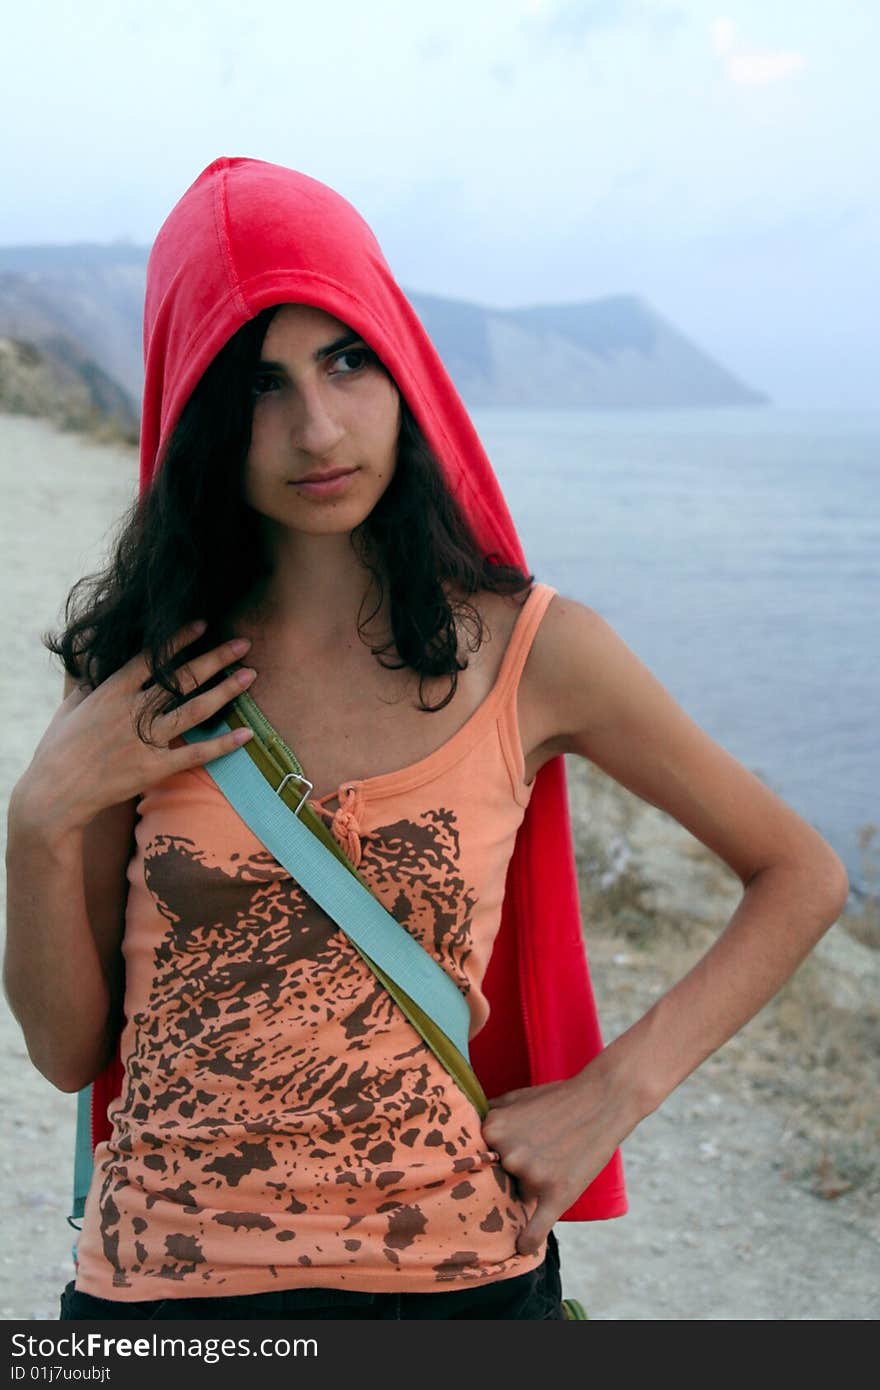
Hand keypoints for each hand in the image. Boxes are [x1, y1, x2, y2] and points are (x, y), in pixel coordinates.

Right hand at [18, 621, 256, 835]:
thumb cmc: (57, 749)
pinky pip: (194, 754)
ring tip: (250, 675)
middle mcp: (132, 711)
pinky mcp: (153, 768)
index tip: (202, 625)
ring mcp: (144, 740)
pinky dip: (222, 745)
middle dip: (215, 658)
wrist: (54, 794)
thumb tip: (101, 667)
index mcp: (111, 691)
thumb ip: (91, 684)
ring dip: (225, 691)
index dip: (179, 639)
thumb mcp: (70, 706)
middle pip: (182, 678)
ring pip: (194, 710)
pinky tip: (246, 734)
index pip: (152, 657)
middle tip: (242, 644)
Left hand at [482, 1060, 641, 1255]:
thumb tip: (463, 1131)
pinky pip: (536, 1229)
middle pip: (497, 1179)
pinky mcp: (558, 1193)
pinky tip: (522, 1247)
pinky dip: (528, 1241)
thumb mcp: (514, 1097)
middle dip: (511, 1175)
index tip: (495, 1161)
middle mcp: (508, 1154)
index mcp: (493, 1129)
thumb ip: (487, 1114)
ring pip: (518, 1197)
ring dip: (529, 1190)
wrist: (602, 1100)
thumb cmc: (557, 1098)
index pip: (478, 1159)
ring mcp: (532, 1174)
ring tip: (552, 1164)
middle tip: (534, 1159)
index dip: (490, 1160)